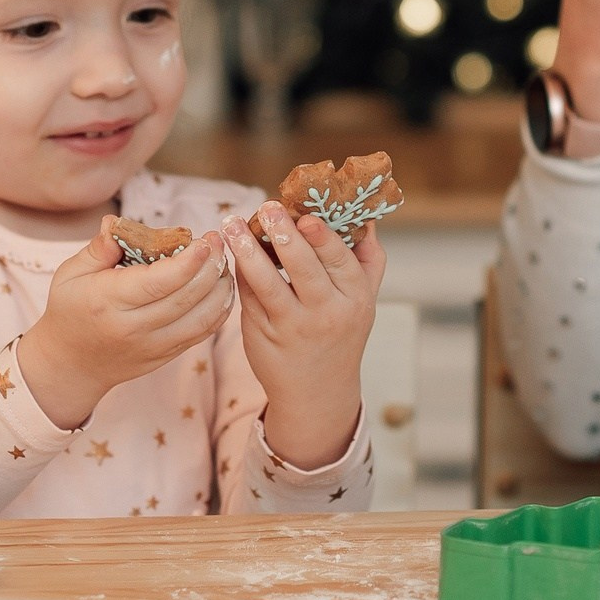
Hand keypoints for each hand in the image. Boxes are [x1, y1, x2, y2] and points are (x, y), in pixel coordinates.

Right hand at [15, 222, 235, 430]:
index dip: (187, 262)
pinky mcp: (166, 355)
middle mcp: (133, 327)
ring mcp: (152, 346)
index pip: (157, 283)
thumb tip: (115, 222)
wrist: (71, 364)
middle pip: (185, 298)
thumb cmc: (70, 310)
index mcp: (107, 302)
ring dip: (220, 288)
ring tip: (223, 262)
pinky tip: (222, 287)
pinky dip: (219, 310)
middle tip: (218, 241)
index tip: (204, 242)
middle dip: (210, 267)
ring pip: (201, 319)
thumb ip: (98, 248)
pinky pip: (202, 334)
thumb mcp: (70, 274)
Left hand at [219, 204, 383, 470]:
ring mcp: (292, 327)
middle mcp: (326, 314)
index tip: (306, 215)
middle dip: (284, 235)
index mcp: (354, 299)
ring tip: (233, 225)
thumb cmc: (341, 334)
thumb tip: (366, 216)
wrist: (318, 392)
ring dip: (248, 250)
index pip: (340, 262)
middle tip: (267, 208)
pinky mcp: (262, 335)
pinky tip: (230, 250)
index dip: (323, 238)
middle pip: (304, 269)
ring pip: (267, 283)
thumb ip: (368, 259)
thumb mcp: (364, 301)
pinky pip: (249, 298)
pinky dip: (239, 272)